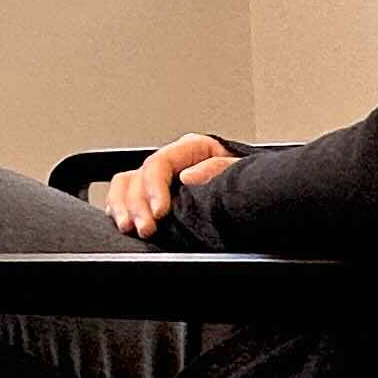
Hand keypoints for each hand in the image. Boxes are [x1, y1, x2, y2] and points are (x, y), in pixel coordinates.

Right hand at [98, 132, 239, 237]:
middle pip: (139, 176)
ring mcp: (161, 179)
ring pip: (125, 184)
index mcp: (194, 149)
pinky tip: (124, 223)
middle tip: (147, 229)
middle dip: (138, 205)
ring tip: (130, 228)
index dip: (154, 187)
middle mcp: (174, 162)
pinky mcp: (154, 197)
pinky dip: (118, 209)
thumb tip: (188, 176)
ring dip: (122, 207)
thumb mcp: (243, 172)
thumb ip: (220, 168)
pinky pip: (123, 196)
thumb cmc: (252, 186)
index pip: (160, 162)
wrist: (260, 199)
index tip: (160, 212)